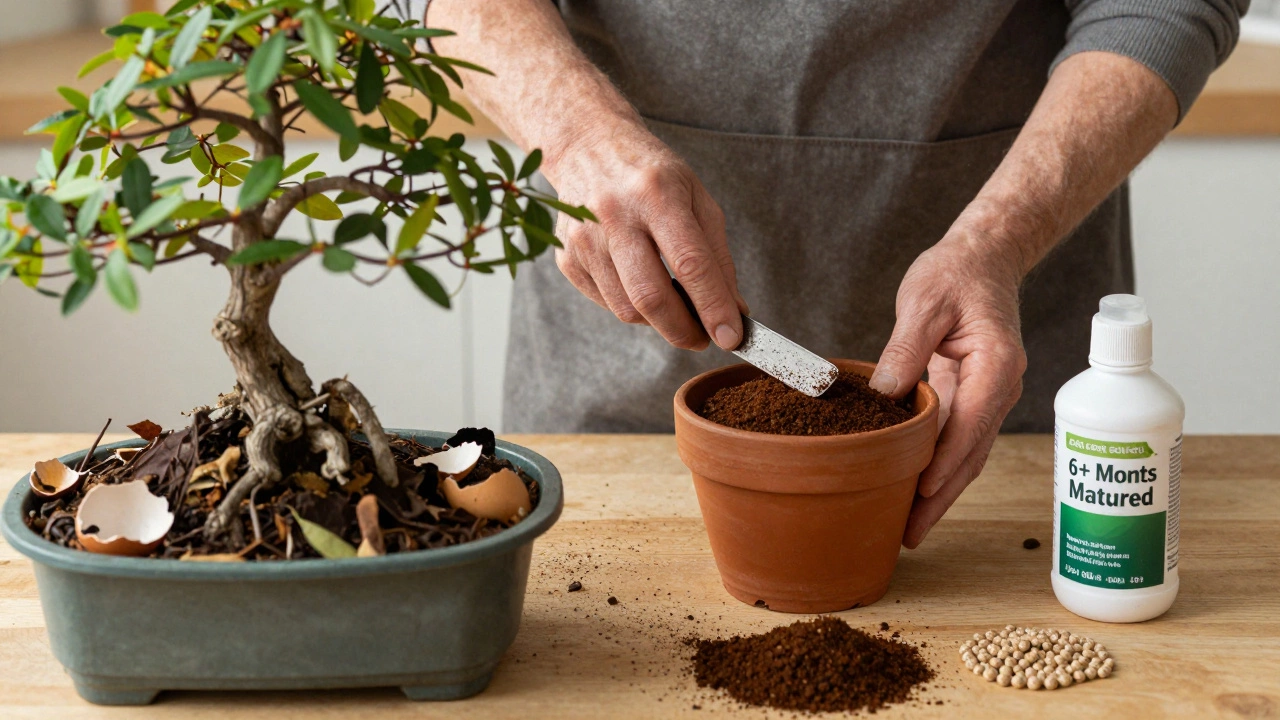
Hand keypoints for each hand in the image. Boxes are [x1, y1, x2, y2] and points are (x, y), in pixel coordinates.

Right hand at [542, 118, 747, 349]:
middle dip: (684, 331)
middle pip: (651, 297)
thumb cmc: (652, 175)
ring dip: (659, 321)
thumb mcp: (697, 199)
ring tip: (675, 305)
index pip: (690, 263)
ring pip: (627, 310)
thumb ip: (717, 257)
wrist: (588, 146)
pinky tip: (641, 284)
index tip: (731, 337)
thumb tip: (733, 313)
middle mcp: (614, 215)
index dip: (713, 307)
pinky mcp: (567, 258)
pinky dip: (632, 307)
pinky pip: (606, 304)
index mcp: (656, 194)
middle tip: (703, 338)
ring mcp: (584, 238)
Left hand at [869, 229, 1027, 548]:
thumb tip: (888, 395)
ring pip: (968, 454)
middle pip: (972, 452)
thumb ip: (907, 347)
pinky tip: (917, 493)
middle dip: (943, 495)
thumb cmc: (955, 274)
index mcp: (996, 363)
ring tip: (911, 528)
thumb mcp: (925, 301)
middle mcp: (1001, 386)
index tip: (923, 491)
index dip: (947, 460)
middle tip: (911, 533)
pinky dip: (940, 469)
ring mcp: (990, 396)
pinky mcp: (974, 398)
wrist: (983, 259)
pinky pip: (958, 441)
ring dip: (942, 492)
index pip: (972, 421)